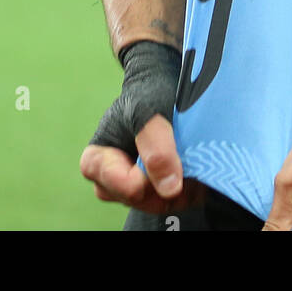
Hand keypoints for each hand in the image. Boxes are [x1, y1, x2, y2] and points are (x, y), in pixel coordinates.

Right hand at [79, 39, 205, 214]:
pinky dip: (189, 188)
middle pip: (142, 201)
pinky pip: (173, 202)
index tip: (168, 151)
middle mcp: (110, 180)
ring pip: (159, 204)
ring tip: (191, 159)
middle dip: (166, 181)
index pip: (128, 188)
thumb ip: (155, 148)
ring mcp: (132, 186)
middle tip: (183, 154)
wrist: (163, 85)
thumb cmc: (147, 94)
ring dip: (181, 187)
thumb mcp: (147, 111)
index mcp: (97, 162)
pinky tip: (195, 169)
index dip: (152, 174)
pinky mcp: (153, 189)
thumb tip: (170, 189)